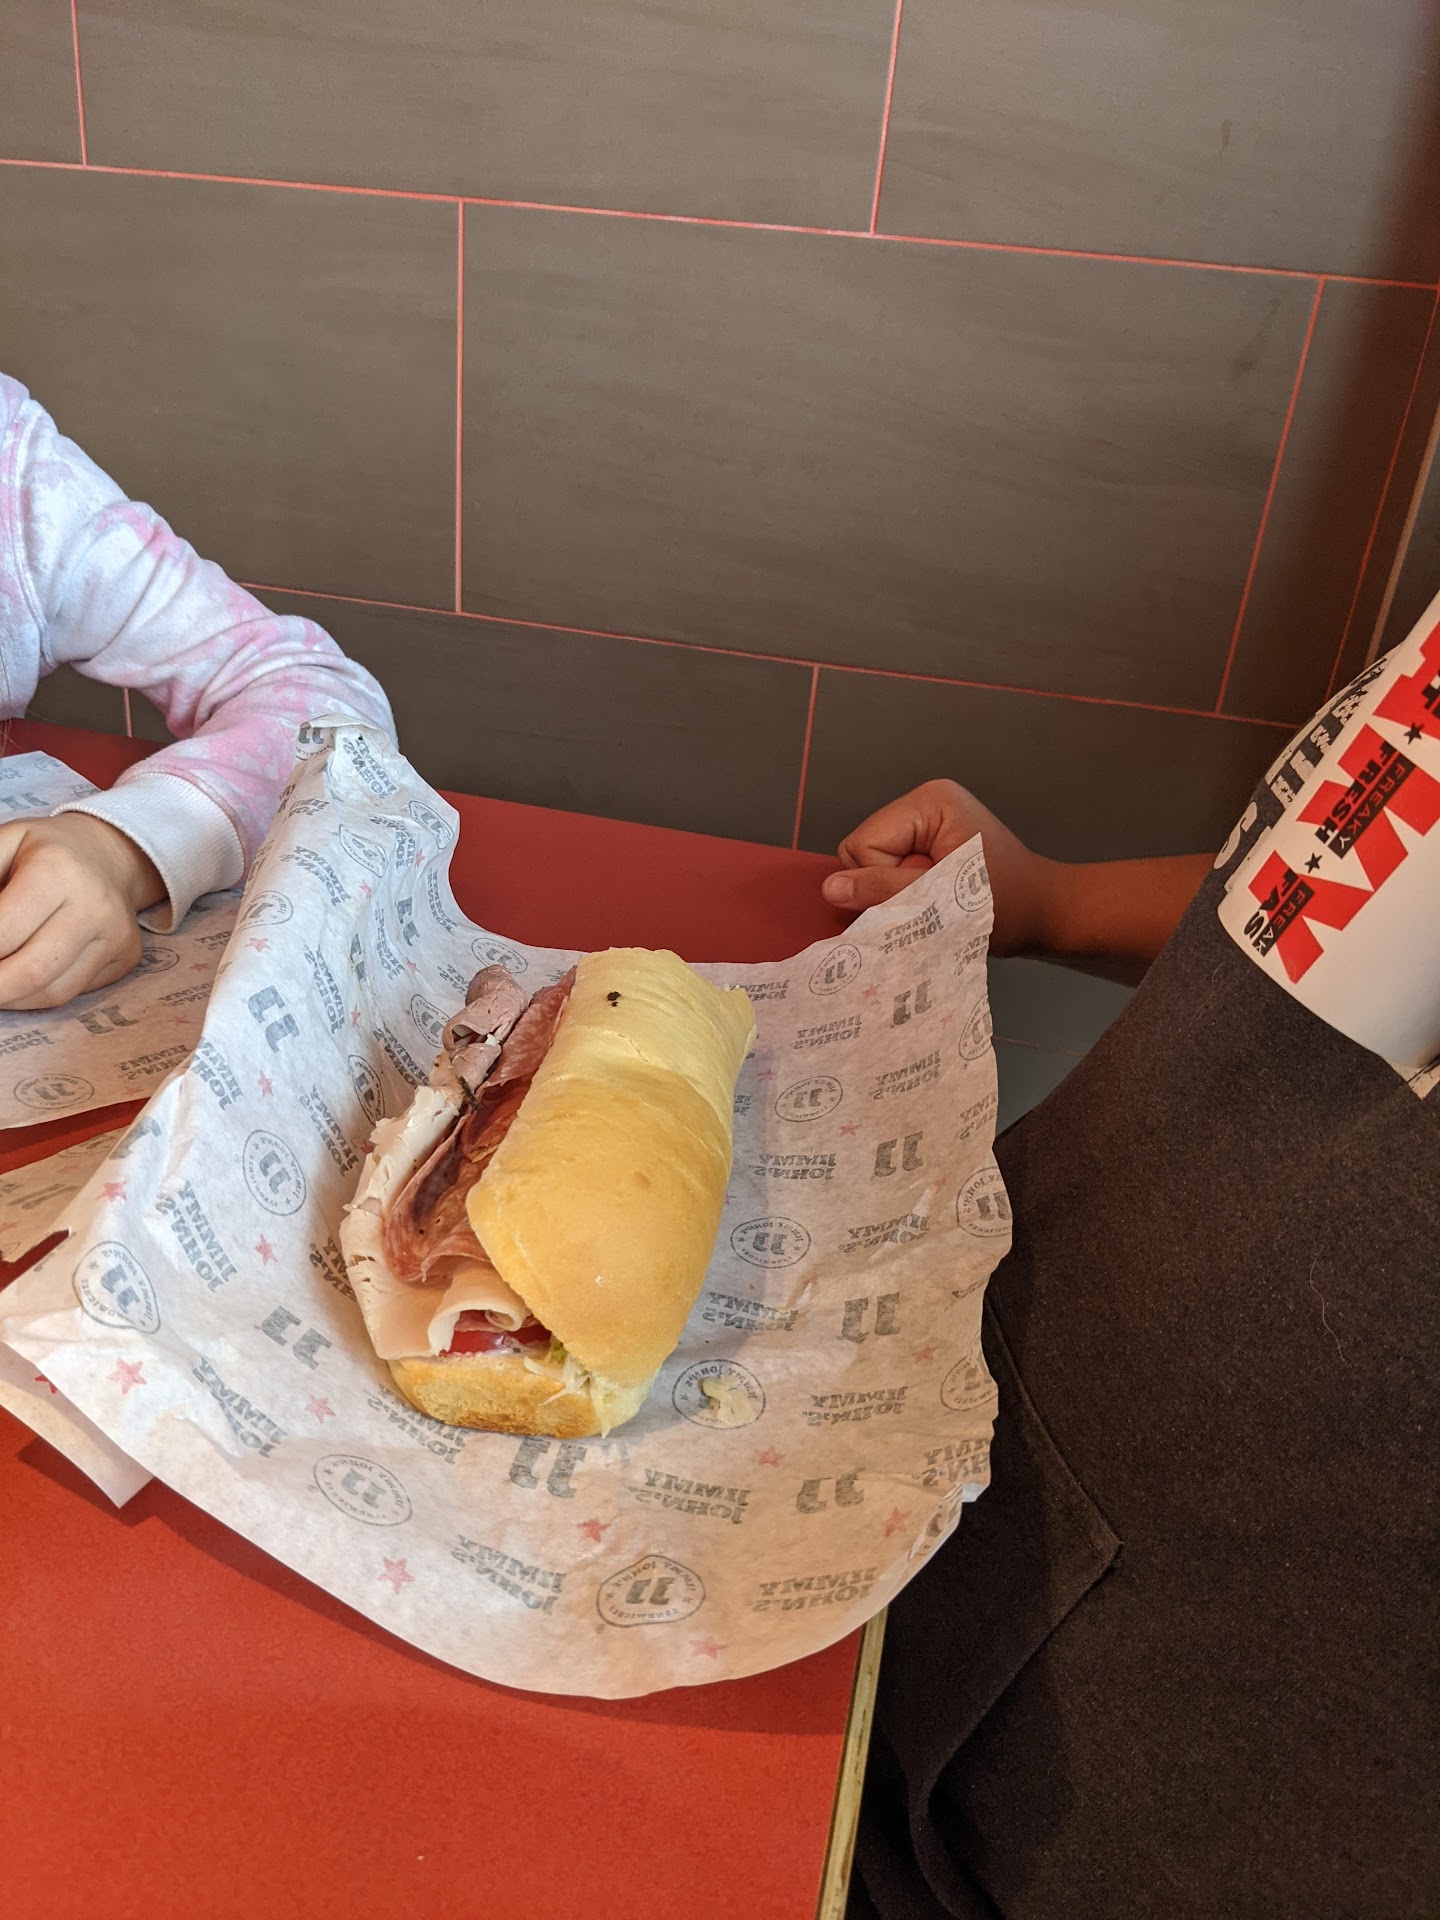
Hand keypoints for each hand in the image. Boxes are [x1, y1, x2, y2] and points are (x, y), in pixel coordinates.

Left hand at [0, 814, 164, 1008]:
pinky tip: (21, 979)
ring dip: (12, 997)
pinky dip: (37, 995)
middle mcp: (94, 905)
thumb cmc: (43, 850)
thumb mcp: (2, 844)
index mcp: (57, 869)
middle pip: (32, 971)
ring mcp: (116, 935)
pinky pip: (73, 992)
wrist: (108, 852)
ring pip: (54, 992)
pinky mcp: (126, 956)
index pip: (4, 931)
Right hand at [820, 779, 1057, 956]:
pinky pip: (893, 871)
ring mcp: (928, 822)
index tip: (923, 897)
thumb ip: (882, 891)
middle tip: (933, 901)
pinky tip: (937, 900)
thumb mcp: (940, 901)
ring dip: (899, 894)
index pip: (863, 845)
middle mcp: (925, 804)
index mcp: (929, 802)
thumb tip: (830, 888)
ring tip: (939, 901)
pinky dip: (908, 894)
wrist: (1047, 915)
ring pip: (874, 867)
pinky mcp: (931, 843)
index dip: (881, 881)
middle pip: (864, 852)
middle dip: (889, 886)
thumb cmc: (1007, 906)